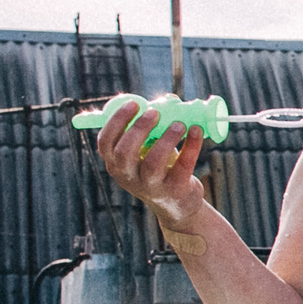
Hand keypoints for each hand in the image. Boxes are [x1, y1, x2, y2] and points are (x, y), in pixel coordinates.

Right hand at [95, 94, 209, 227]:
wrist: (179, 204)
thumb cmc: (160, 169)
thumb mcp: (148, 151)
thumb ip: (153, 127)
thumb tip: (169, 99)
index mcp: (116, 164)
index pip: (105, 143)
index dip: (116, 122)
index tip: (134, 104)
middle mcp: (129, 177)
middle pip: (125, 152)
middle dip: (139, 129)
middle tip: (155, 112)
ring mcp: (151, 186)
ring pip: (153, 163)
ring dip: (166, 139)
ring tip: (179, 124)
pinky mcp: (175, 190)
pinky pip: (183, 167)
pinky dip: (191, 147)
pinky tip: (197, 131)